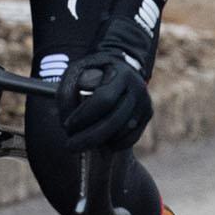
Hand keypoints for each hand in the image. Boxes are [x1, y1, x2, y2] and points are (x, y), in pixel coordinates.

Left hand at [59, 15, 156, 153]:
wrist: (122, 67)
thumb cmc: (93, 71)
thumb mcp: (77, 72)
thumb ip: (66, 93)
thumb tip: (67, 124)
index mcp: (120, 73)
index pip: (104, 99)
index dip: (84, 115)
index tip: (67, 126)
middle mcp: (138, 87)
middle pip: (114, 120)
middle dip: (89, 137)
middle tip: (69, 146)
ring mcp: (145, 102)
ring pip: (122, 132)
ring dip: (100, 142)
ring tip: (83, 141)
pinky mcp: (148, 114)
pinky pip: (131, 138)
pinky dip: (113, 145)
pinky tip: (100, 142)